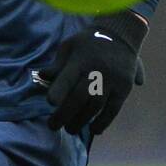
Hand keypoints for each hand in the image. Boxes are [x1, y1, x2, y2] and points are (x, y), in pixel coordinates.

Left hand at [37, 13, 146, 135]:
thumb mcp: (69, 46)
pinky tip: (94, 130)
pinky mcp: (124, 88)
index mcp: (80, 60)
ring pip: (95, 106)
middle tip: (53, 126)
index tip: (50, 102)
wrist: (121, 34)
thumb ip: (57, 64)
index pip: (68, 77)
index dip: (59, 90)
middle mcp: (97, 70)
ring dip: (81, 121)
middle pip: (80, 97)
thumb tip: (41, 76)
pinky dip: (104, 122)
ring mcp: (112, 80)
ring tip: (70, 129)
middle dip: (65, 114)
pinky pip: (114, 109)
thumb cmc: (87, 42)